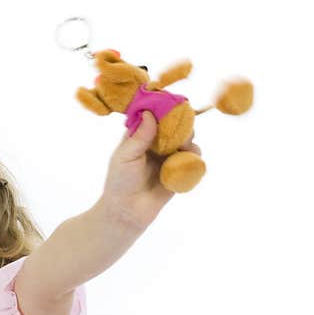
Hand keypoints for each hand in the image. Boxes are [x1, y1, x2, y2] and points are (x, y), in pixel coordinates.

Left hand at [100, 111, 201, 228]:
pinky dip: (194, 157)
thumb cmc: (120, 182)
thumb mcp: (126, 156)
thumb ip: (140, 136)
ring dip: (188, 140)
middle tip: (180, 128)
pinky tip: (188, 161)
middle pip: (174, 124)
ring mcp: (168, 156)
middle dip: (180, 123)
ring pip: (186, 139)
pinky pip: (193, 159)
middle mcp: (155, 143)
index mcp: (139, 136)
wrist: (127, 211)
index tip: (173, 103)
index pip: (154, 115)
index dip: (163, 107)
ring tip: (182, 147)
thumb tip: (149, 113)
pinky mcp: (178, 171)